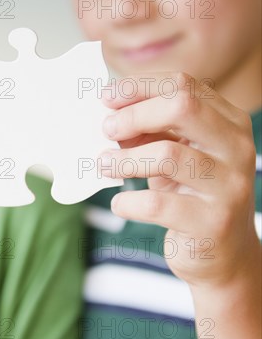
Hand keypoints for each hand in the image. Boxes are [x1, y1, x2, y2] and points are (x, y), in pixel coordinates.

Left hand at [98, 72, 259, 287]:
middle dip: (134, 115)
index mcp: (227, 123)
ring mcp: (228, 186)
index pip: (183, 84)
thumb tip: (110, 115)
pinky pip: (158, 204)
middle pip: (182, 106)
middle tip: (106, 129)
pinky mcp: (212, 222)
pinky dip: (129, 202)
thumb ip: (150, 132)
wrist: (221, 254)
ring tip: (103, 165)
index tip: (106, 97)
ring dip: (124, 160)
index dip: (139, 87)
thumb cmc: (189, 196)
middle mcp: (235, 148)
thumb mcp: (173, 157)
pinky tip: (120, 204)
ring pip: (168, 155)